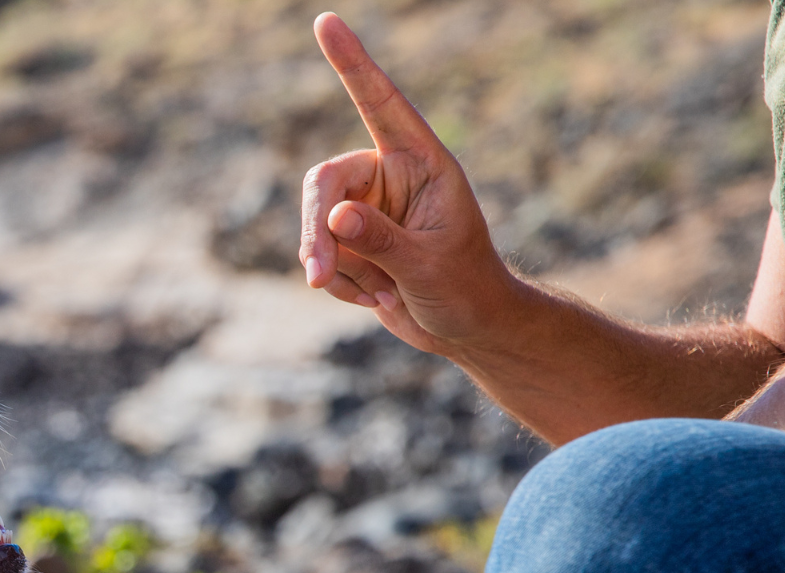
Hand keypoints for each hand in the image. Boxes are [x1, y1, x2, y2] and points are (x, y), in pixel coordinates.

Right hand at [299, 13, 522, 356]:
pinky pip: (320, 254)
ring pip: (316, 222)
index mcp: (422, 162)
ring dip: (331, 265)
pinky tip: (374, 299)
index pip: (380, 104)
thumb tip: (334, 216)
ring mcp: (368, 209)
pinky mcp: (352, 242)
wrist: (469, 329)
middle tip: (317, 275)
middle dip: (316, 230)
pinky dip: (338, 282)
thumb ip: (381, 240)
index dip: (353, 64)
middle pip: (325, 182)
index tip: (326, 23)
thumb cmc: (466, 289)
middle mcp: (390, 176)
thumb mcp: (429, 265)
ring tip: (371, 295)